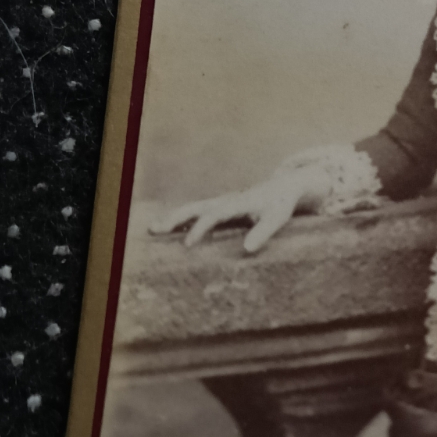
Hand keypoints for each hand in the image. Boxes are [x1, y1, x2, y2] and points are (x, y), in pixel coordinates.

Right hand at [149, 168, 325, 254]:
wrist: (283, 187)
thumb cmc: (280, 204)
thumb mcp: (277, 218)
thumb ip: (264, 232)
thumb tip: (247, 250)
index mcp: (236, 203)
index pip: (213, 216)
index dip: (200, 229)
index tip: (187, 244)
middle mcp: (225, 200)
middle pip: (194, 208)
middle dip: (174, 219)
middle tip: (154, 230)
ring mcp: (221, 202)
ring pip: (192, 209)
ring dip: (173, 218)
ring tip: (153, 229)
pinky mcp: (221, 206)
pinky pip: (197, 212)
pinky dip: (182, 220)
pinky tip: (171, 230)